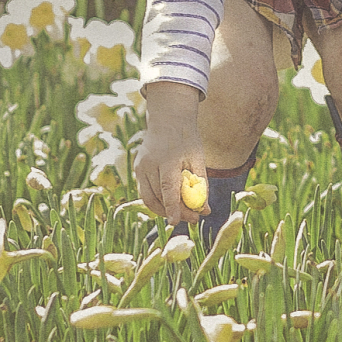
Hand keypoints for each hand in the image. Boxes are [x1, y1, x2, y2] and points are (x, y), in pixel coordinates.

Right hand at [133, 81, 209, 224]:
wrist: (167, 119)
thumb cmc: (186, 139)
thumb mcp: (198, 159)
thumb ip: (201, 185)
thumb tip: (205, 210)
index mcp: (166, 159)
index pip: (167, 188)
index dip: (172, 207)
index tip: (176, 222)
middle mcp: (149, 164)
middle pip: (158, 197)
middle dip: (175, 212)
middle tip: (193, 218)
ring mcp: (140, 167)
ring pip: (148, 198)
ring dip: (164, 210)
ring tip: (183, 213)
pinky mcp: (137, 170)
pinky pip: (145, 192)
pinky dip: (157, 202)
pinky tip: (171, 203)